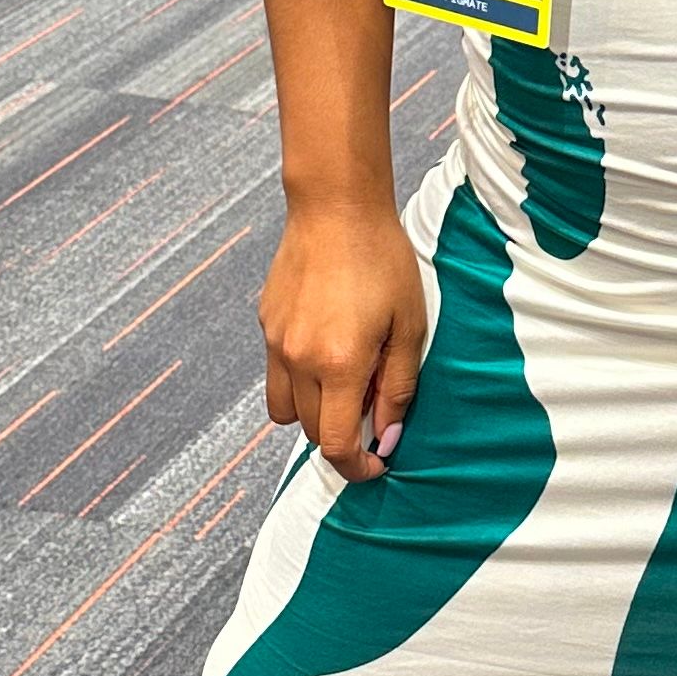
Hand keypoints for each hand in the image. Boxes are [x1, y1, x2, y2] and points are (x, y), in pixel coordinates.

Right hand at [258, 203, 426, 482]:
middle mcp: (299, 360)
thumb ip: (397, 388)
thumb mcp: (410, 327)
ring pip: (284, 409)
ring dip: (313, 412)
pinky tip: (328, 345)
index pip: (337, 444)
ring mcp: (276, 342)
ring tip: (343, 383)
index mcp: (339, 364)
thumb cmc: (383, 262)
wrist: (336, 208)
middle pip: (310, 431)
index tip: (376, 465)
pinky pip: (277, 373)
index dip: (358, 467)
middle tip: (372, 408)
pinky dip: (299, 378)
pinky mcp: (266, 324)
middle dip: (341, 435)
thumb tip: (389, 436)